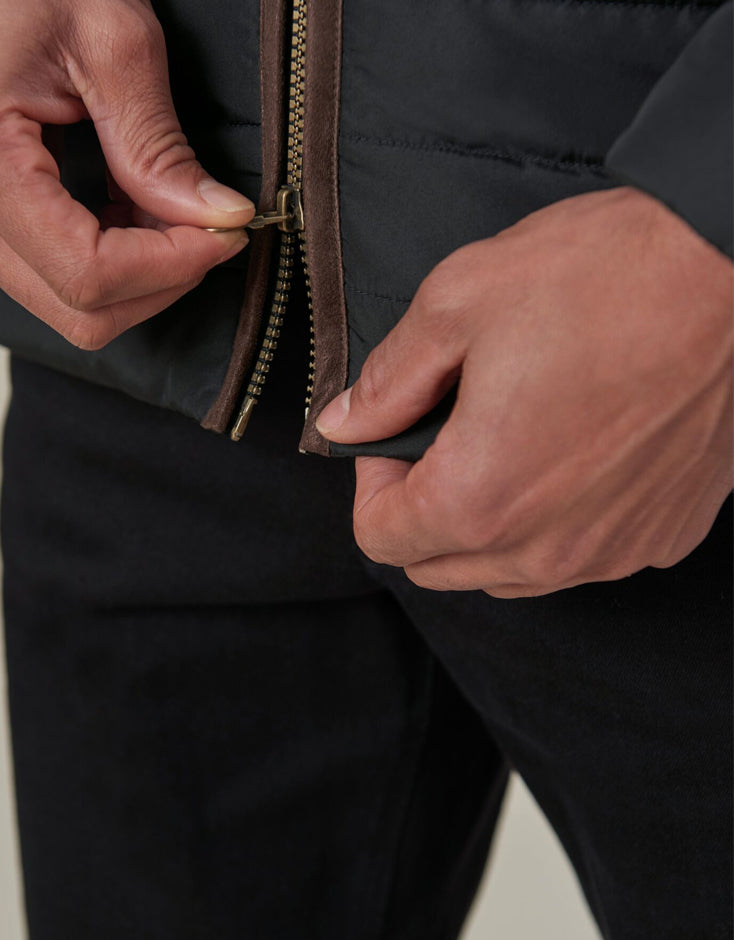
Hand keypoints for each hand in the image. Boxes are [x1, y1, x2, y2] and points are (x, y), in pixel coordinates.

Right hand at [0, 0, 253, 348]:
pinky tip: (135, 211)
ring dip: (138, 275)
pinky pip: (54, 279)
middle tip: (209, 225)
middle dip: (161, 280)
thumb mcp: (111, 40)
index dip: (172, 266)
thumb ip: (160, 145)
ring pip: (70, 307)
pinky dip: (112, 262)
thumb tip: (219, 217)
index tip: (226, 231)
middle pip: (81, 311)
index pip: (89, 273)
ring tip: (171, 209)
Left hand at [317, 187, 732, 597]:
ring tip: (509, 442)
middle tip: (445, 433)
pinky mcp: (661, 536)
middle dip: (420, 510)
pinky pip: (579, 557)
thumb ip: (388, 381)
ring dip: (485, 525)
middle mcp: (546, 547)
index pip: (380, 539)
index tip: (399, 431)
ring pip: (507, 573)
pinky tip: (573, 455)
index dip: (372, 482)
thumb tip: (345, 423)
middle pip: (437, 567)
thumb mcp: (458, 304)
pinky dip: (556, 524)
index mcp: (480, 498)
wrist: (732, 264)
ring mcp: (610, 550)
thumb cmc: (601, 276)